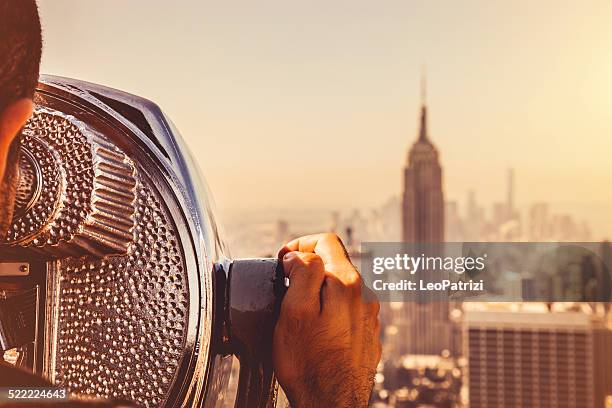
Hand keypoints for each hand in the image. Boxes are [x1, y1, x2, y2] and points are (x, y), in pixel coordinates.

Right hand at [273, 233, 380, 407]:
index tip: (283, 262)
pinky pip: (347, 308)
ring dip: (319, 289)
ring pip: (341, 286)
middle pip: (335, 262)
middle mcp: (366, 296)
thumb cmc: (310, 364)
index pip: (326, 241)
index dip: (299, 244)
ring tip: (298, 311)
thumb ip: (301, 273)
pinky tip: (315, 330)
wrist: (332, 405)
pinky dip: (329, 309)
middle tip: (285, 286)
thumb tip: (299, 255)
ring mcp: (369, 316)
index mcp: (348, 284)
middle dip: (308, 268)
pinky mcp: (367, 334)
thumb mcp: (295, 311)